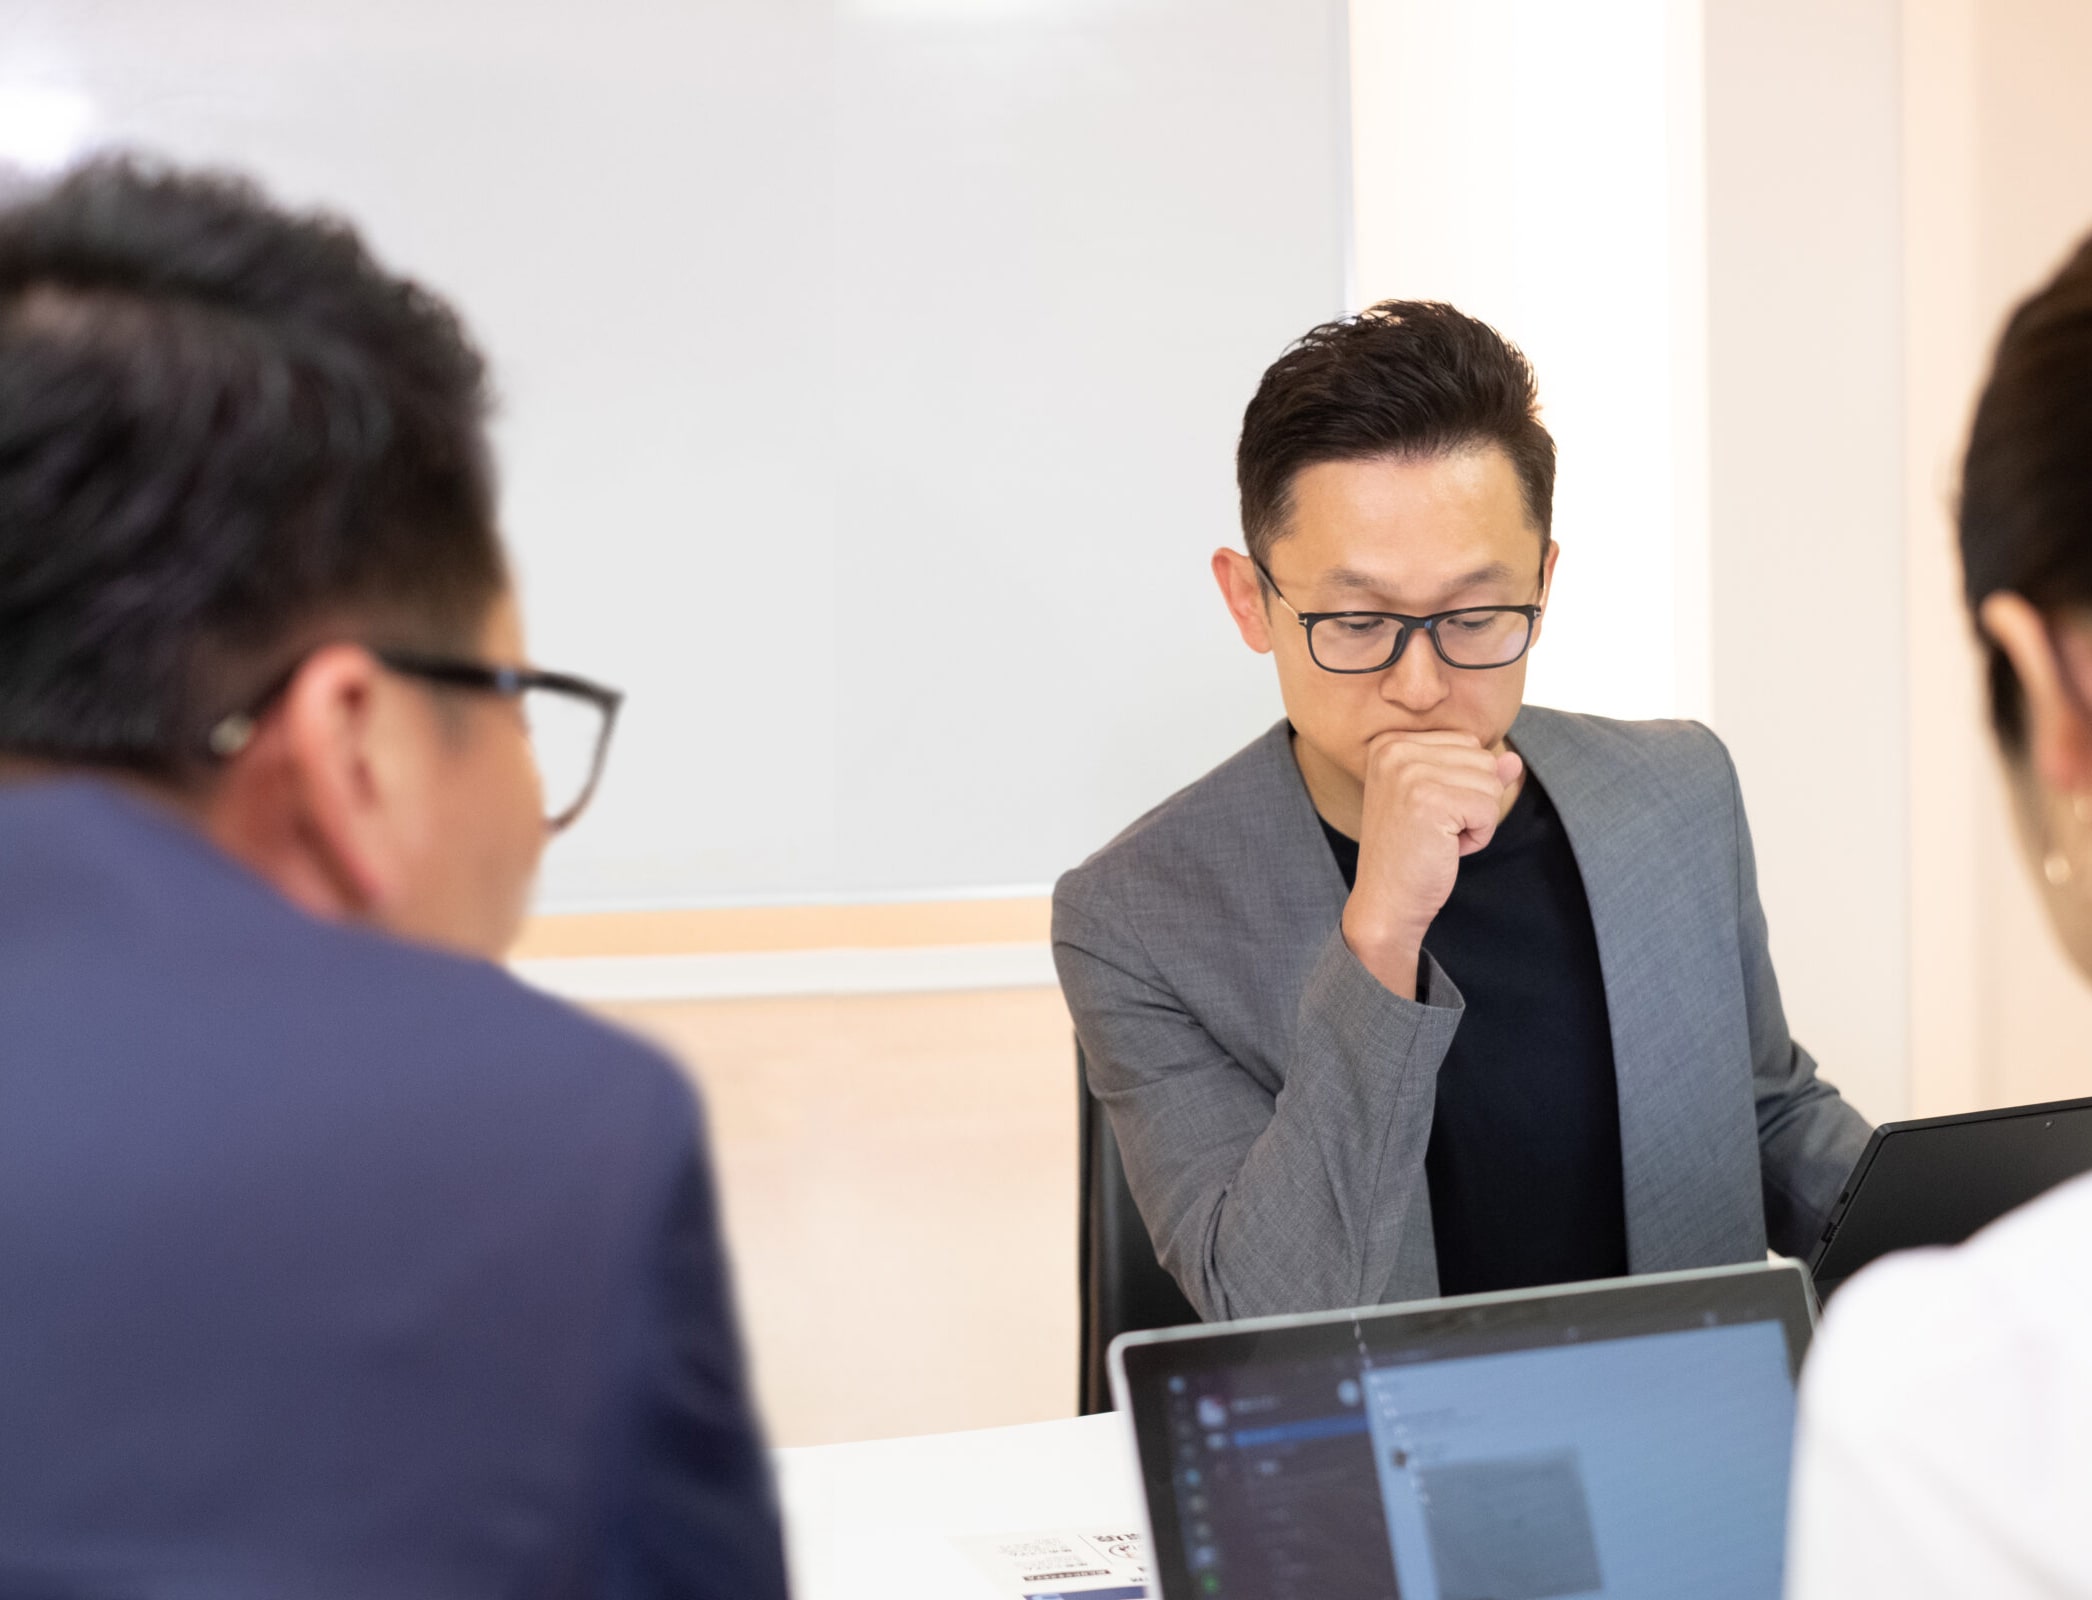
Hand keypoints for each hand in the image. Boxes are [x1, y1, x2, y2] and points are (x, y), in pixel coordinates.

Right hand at [1341, 731, 1522, 998]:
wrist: (1386, 901)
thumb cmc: (1411, 853)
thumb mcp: (1442, 803)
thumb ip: (1476, 774)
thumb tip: (1514, 760)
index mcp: (1391, 743)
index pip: (1466, 742)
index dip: (1461, 784)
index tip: (1427, 812)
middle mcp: (1395, 750)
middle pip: (1482, 758)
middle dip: (1472, 801)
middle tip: (1433, 829)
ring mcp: (1409, 774)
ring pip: (1490, 782)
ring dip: (1476, 819)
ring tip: (1438, 838)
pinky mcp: (1430, 801)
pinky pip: (1489, 809)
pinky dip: (1478, 837)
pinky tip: (1446, 849)